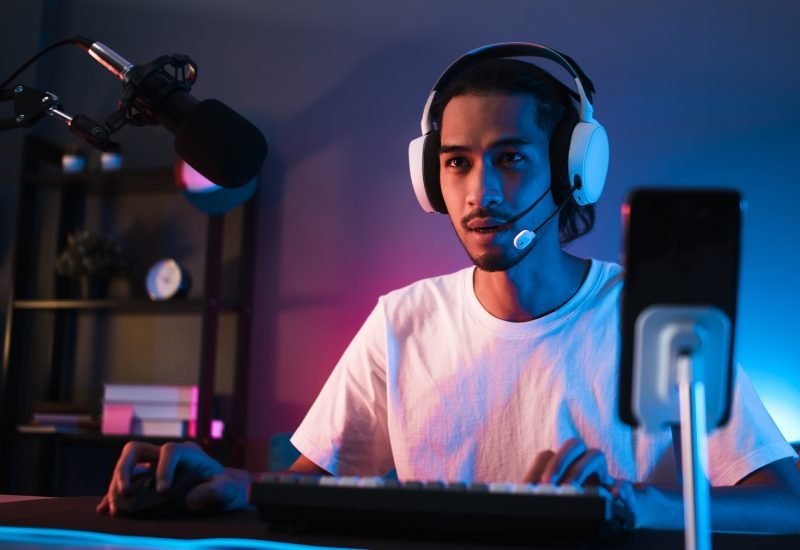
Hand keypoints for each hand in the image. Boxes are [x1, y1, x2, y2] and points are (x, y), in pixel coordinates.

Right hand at [96, 441, 251, 515]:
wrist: (219, 493)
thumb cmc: (224, 488)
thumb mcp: (226, 490)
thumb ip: (214, 491)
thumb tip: (190, 499)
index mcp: (187, 452)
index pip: (169, 450)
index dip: (163, 468)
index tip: (162, 491)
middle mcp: (165, 455)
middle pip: (136, 449)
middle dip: (125, 468)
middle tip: (125, 491)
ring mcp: (152, 467)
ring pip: (125, 466)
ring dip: (116, 484)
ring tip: (114, 507)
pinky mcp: (145, 482)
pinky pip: (124, 485)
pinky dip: (113, 496)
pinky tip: (104, 509)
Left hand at [523, 437, 638, 527]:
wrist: (622, 513)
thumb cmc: (585, 505)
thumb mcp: (562, 501)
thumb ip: (546, 496)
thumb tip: (524, 499)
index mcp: (566, 467)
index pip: (550, 455)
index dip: (538, 467)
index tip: (527, 486)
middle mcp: (584, 465)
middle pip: (573, 445)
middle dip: (558, 461)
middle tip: (547, 483)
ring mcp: (604, 475)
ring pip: (596, 455)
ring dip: (581, 469)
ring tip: (571, 488)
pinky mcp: (624, 492)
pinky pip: (624, 483)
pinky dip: (620, 487)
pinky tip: (614, 495)